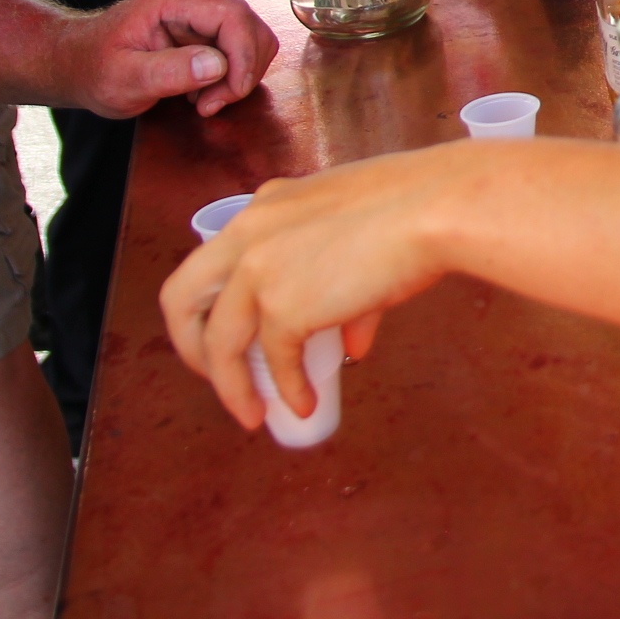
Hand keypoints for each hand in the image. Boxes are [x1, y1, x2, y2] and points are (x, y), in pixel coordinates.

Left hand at [51, 0, 278, 118]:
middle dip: (242, 72)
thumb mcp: (123, 78)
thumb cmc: (93, 67)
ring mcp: (204, 11)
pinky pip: (239, 51)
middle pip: (250, 27)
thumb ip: (168, 71)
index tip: (231, 92)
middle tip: (210, 104)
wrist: (80, 62)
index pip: (234, 16)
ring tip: (202, 100)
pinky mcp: (208, 28)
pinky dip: (230, 78)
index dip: (244, 56)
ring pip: (251, 40)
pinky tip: (200, 92)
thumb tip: (217, 65)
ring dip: (237, 77)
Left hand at [160, 146, 461, 424]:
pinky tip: (301, 404)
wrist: (436, 208)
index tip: (237, 331)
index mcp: (267, 206)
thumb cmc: (418, 208)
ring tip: (249, 412)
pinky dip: (286, 390)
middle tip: (217, 375)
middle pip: (183, 298)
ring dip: (230, 385)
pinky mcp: (283, 306)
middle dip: (192, 346)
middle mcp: (248, 233)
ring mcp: (258, 270)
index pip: (218, 259)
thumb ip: (347, 286)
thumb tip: (352, 340)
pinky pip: (275, 362)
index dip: (220, 302)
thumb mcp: (364, 235)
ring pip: (218, 342)